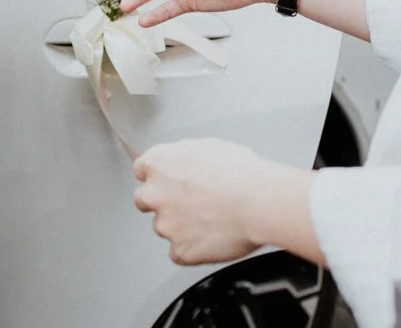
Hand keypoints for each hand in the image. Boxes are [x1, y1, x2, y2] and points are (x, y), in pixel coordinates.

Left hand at [133, 139, 276, 265]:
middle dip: (161, 202)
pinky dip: (193, 250)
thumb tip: (184, 163)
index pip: (142, 170)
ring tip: (210, 221)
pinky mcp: (180, 250)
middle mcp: (154, 193)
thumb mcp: (208, 146)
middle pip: (144, 200)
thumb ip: (184, 156)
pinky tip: (211, 239)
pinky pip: (180, 253)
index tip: (169, 182)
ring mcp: (165, 224)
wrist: (258, 202)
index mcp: (158, 163)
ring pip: (164, 227)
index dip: (158, 177)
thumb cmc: (241, 173)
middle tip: (187, 204)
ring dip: (180, 227)